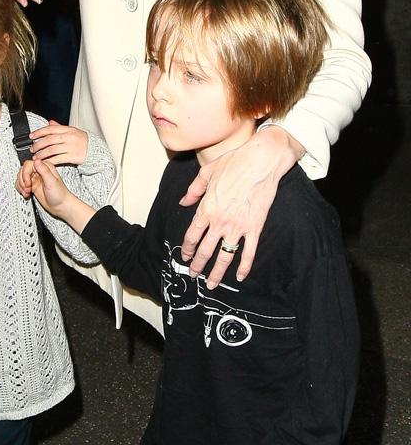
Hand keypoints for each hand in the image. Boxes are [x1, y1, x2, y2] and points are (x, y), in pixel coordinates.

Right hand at [17, 158, 69, 212]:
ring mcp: (35, 179)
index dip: (25, 174)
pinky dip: (21, 189)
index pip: (28, 165)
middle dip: (22, 180)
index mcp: (45, 167)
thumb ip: (44, 170)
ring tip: (27, 191)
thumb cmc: (60, 195)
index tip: (28, 182)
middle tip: (28, 188)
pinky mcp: (32, 186)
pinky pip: (21, 184)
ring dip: (21, 185)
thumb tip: (36, 161)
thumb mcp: (52, 181)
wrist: (61, 206)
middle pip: (22, 171)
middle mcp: (39, 171)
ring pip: (20, 178)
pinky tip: (26, 193)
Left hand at [30, 120, 87, 164]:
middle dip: (38, 145)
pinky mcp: (72, 157)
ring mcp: (70, 147)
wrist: (95, 150)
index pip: (50, 129)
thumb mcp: (72, 131)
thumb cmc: (83, 141)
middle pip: (49, 140)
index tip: (31, 136)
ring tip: (36, 157)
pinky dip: (50, 161)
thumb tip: (49, 122)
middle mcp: (69, 137)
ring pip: (52, 150)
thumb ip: (60, 127)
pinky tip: (45, 162)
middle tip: (32, 149)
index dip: (39, 132)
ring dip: (42, 154)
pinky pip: (58, 159)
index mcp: (68, 129)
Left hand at [179, 127, 303, 287]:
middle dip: (198, 266)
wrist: (262, 160)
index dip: (187, 249)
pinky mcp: (255, 227)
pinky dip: (244, 267)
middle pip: (205, 251)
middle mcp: (220, 221)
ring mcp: (237, 227)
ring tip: (211, 285)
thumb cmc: (235, 162)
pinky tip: (240, 277)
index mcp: (206, 208)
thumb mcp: (207, 172)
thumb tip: (183, 201)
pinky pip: (248, 252)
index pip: (192, 236)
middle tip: (194, 275)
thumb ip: (193, 190)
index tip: (186, 257)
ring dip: (216, 273)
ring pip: (224, 257)